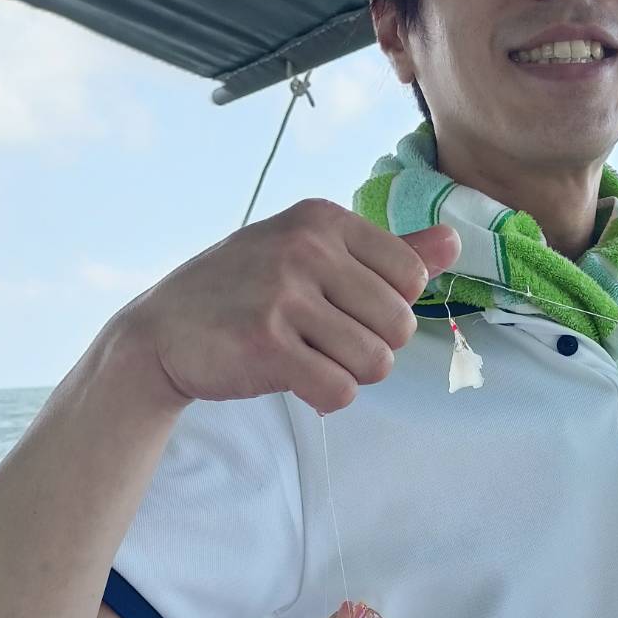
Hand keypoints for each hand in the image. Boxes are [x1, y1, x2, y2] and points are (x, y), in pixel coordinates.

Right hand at [114, 200, 460, 414]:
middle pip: (400, 325)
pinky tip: (299, 382)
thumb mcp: (310, 253)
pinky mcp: (266, 344)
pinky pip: (340, 390)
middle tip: (327, 343)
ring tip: (312, 360)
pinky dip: (328, 398)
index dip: (389, 308)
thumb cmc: (246, 291)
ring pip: (376, 363)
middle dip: (373, 348)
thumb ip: (388, 252)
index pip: (412, 277)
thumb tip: (455, 243)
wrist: (162, 332)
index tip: (346, 310)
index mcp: (323, 219)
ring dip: (351, 375)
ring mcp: (284, 294)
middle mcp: (306, 248)